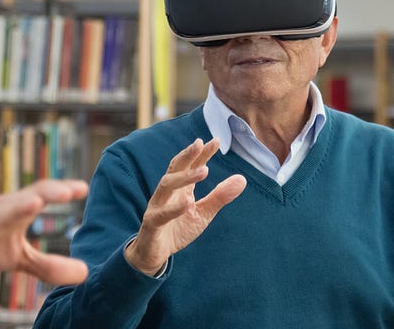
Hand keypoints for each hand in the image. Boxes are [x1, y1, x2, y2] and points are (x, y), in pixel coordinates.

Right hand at [0, 179, 90, 284]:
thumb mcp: (18, 258)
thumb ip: (49, 264)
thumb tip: (86, 273)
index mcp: (13, 211)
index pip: (40, 195)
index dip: (60, 191)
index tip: (83, 188)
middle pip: (22, 198)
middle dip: (44, 193)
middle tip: (66, 192)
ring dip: (13, 207)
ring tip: (34, 203)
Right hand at [124, 139, 246, 275]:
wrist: (154, 253)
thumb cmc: (178, 229)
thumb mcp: (203, 214)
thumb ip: (219, 196)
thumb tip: (242, 179)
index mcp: (180, 189)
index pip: (190, 166)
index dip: (202, 153)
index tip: (216, 140)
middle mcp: (167, 193)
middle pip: (175, 168)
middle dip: (187, 155)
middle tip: (200, 143)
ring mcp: (157, 207)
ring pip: (166, 186)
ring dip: (184, 177)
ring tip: (204, 170)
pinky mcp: (152, 224)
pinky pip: (161, 214)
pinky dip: (174, 208)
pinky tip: (188, 203)